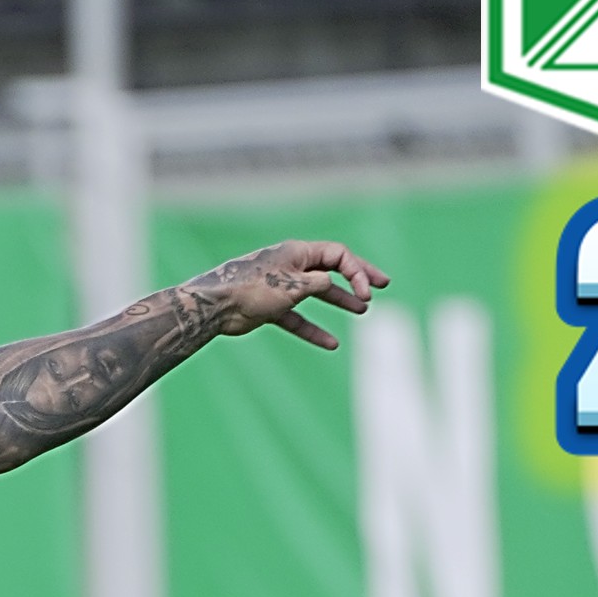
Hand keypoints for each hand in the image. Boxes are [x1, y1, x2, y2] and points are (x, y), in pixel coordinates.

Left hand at [186, 240, 389, 350]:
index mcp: (298, 252)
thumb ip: (318, 283)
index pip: (338, 255)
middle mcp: (291, 266)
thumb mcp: (293, 285)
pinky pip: (298, 319)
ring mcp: (281, 287)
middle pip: (331, 269)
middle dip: (357, 278)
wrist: (215, 307)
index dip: (357, 271)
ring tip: (362, 311)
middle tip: (382, 285)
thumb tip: (331, 283)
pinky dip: (313, 330)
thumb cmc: (253, 289)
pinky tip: (332, 343)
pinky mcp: (271, 309)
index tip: (367, 291)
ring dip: (339, 302)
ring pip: (317, 294)